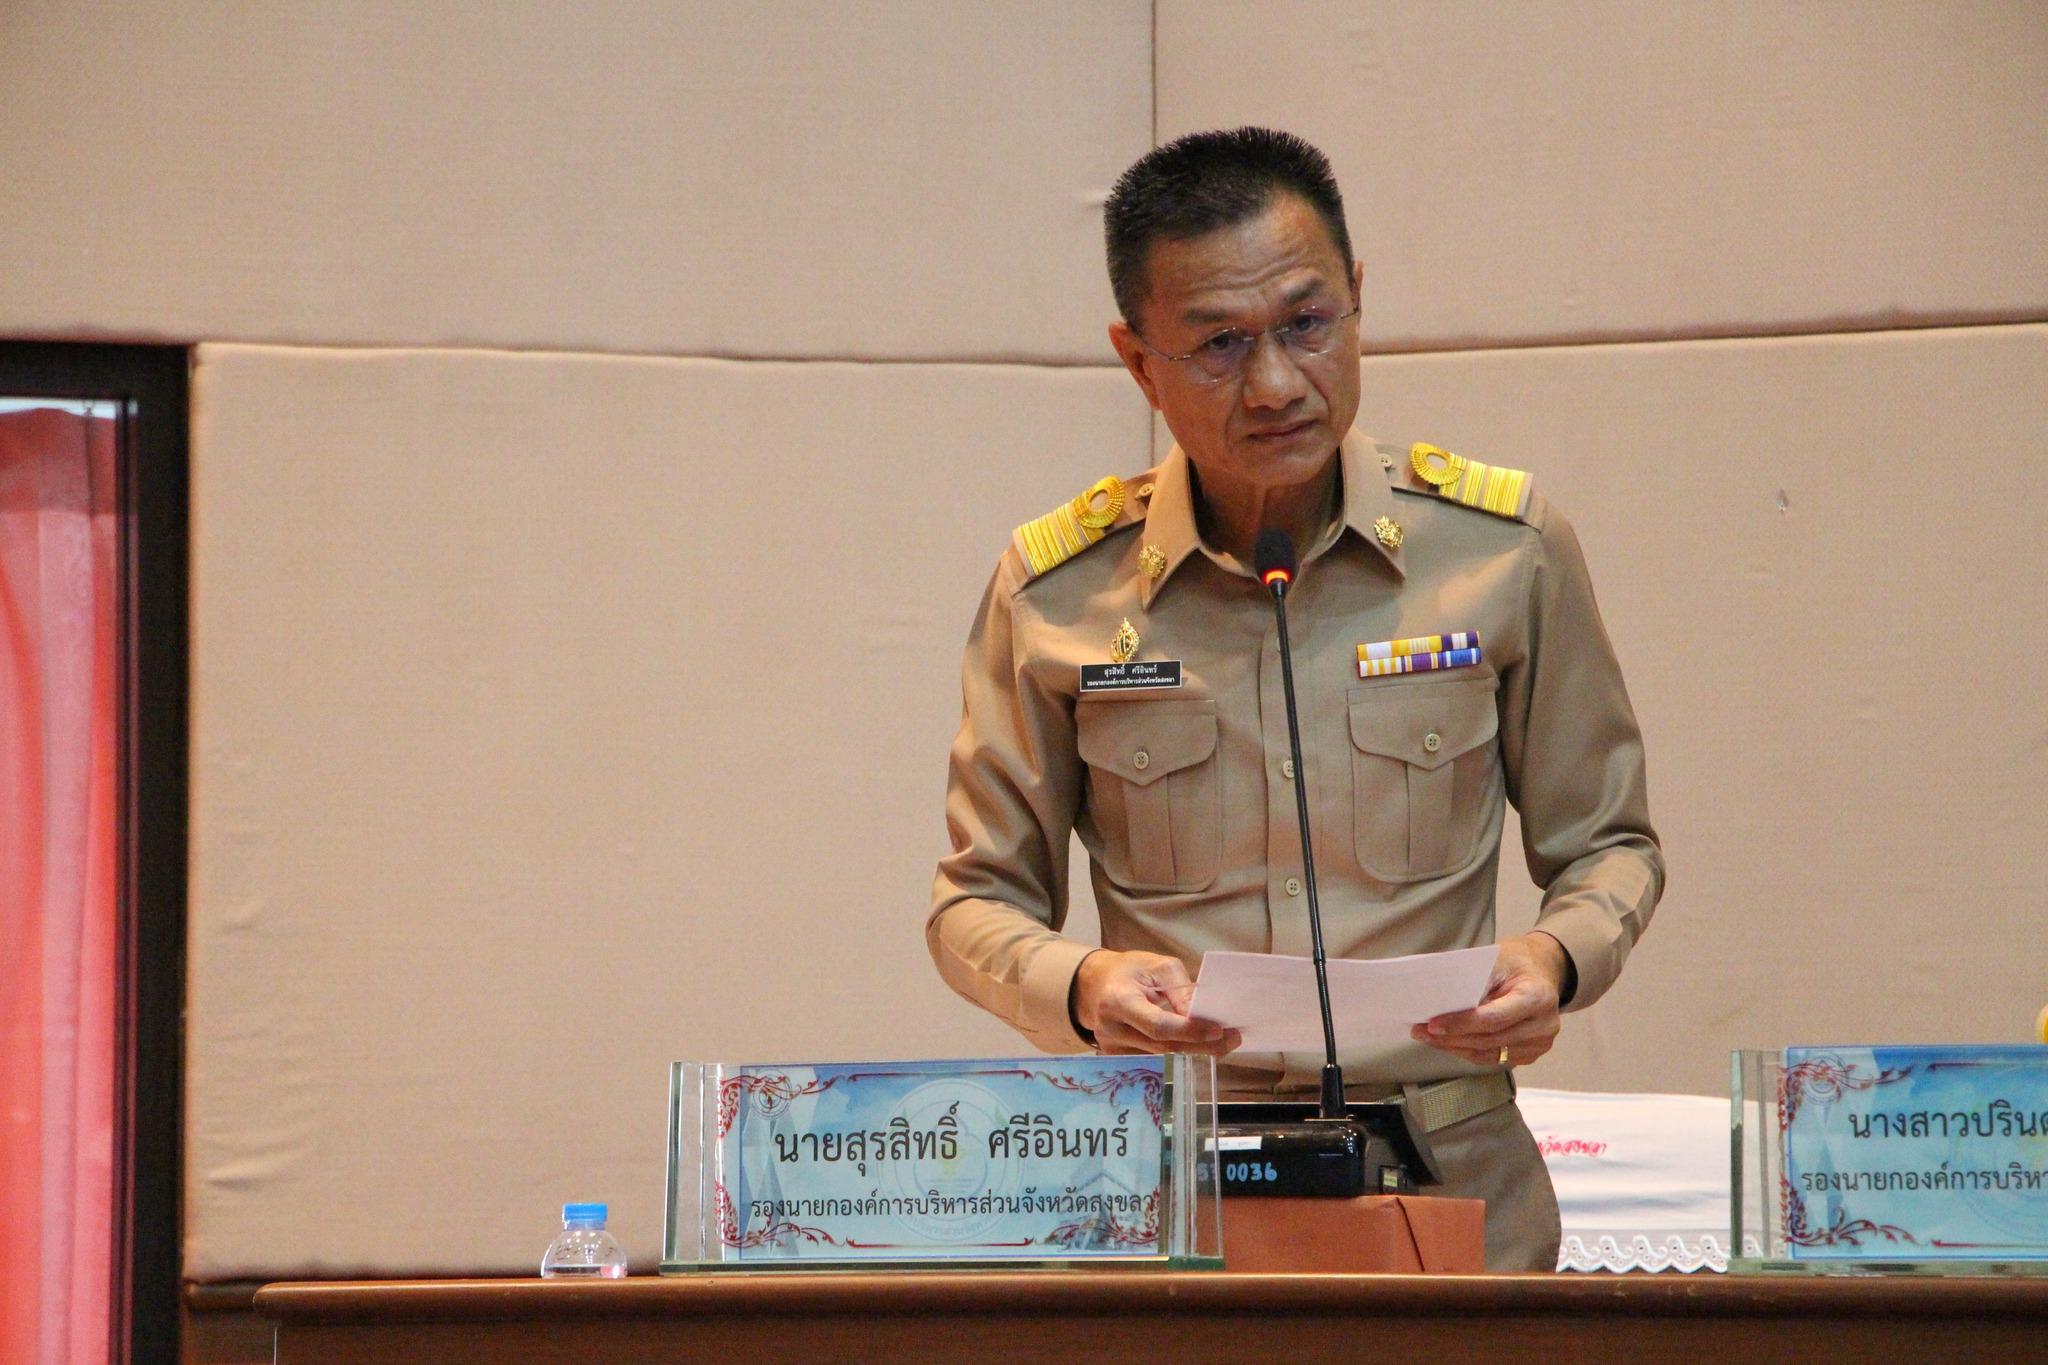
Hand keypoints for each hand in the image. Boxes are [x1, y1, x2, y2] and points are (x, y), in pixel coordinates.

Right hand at [1073, 950, 1241, 1056]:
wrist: (1096, 985)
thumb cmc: (1130, 970)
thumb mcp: (1158, 966)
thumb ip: (1181, 989)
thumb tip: (1203, 1015)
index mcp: (1118, 1001)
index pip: (1157, 1025)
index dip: (1189, 1030)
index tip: (1219, 1029)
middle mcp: (1111, 1029)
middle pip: (1163, 1046)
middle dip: (1200, 1044)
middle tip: (1231, 1039)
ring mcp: (1112, 1048)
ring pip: (1161, 1056)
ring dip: (1193, 1049)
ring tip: (1220, 1041)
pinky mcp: (1117, 1058)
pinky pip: (1154, 1059)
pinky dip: (1177, 1051)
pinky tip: (1196, 1044)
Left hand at [1410, 932, 1568, 1067]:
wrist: (1541, 971)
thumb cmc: (1516, 962)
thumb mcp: (1497, 958)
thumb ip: (1474, 979)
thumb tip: (1438, 1000)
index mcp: (1538, 997)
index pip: (1494, 1018)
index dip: (1460, 1024)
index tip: (1432, 1023)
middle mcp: (1544, 1025)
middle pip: (1489, 1039)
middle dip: (1451, 1037)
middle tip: (1420, 1030)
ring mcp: (1539, 1044)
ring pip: (1488, 1054)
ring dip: (1454, 1047)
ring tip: (1427, 1037)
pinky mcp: (1530, 1054)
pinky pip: (1493, 1058)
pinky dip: (1467, 1051)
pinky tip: (1448, 1042)